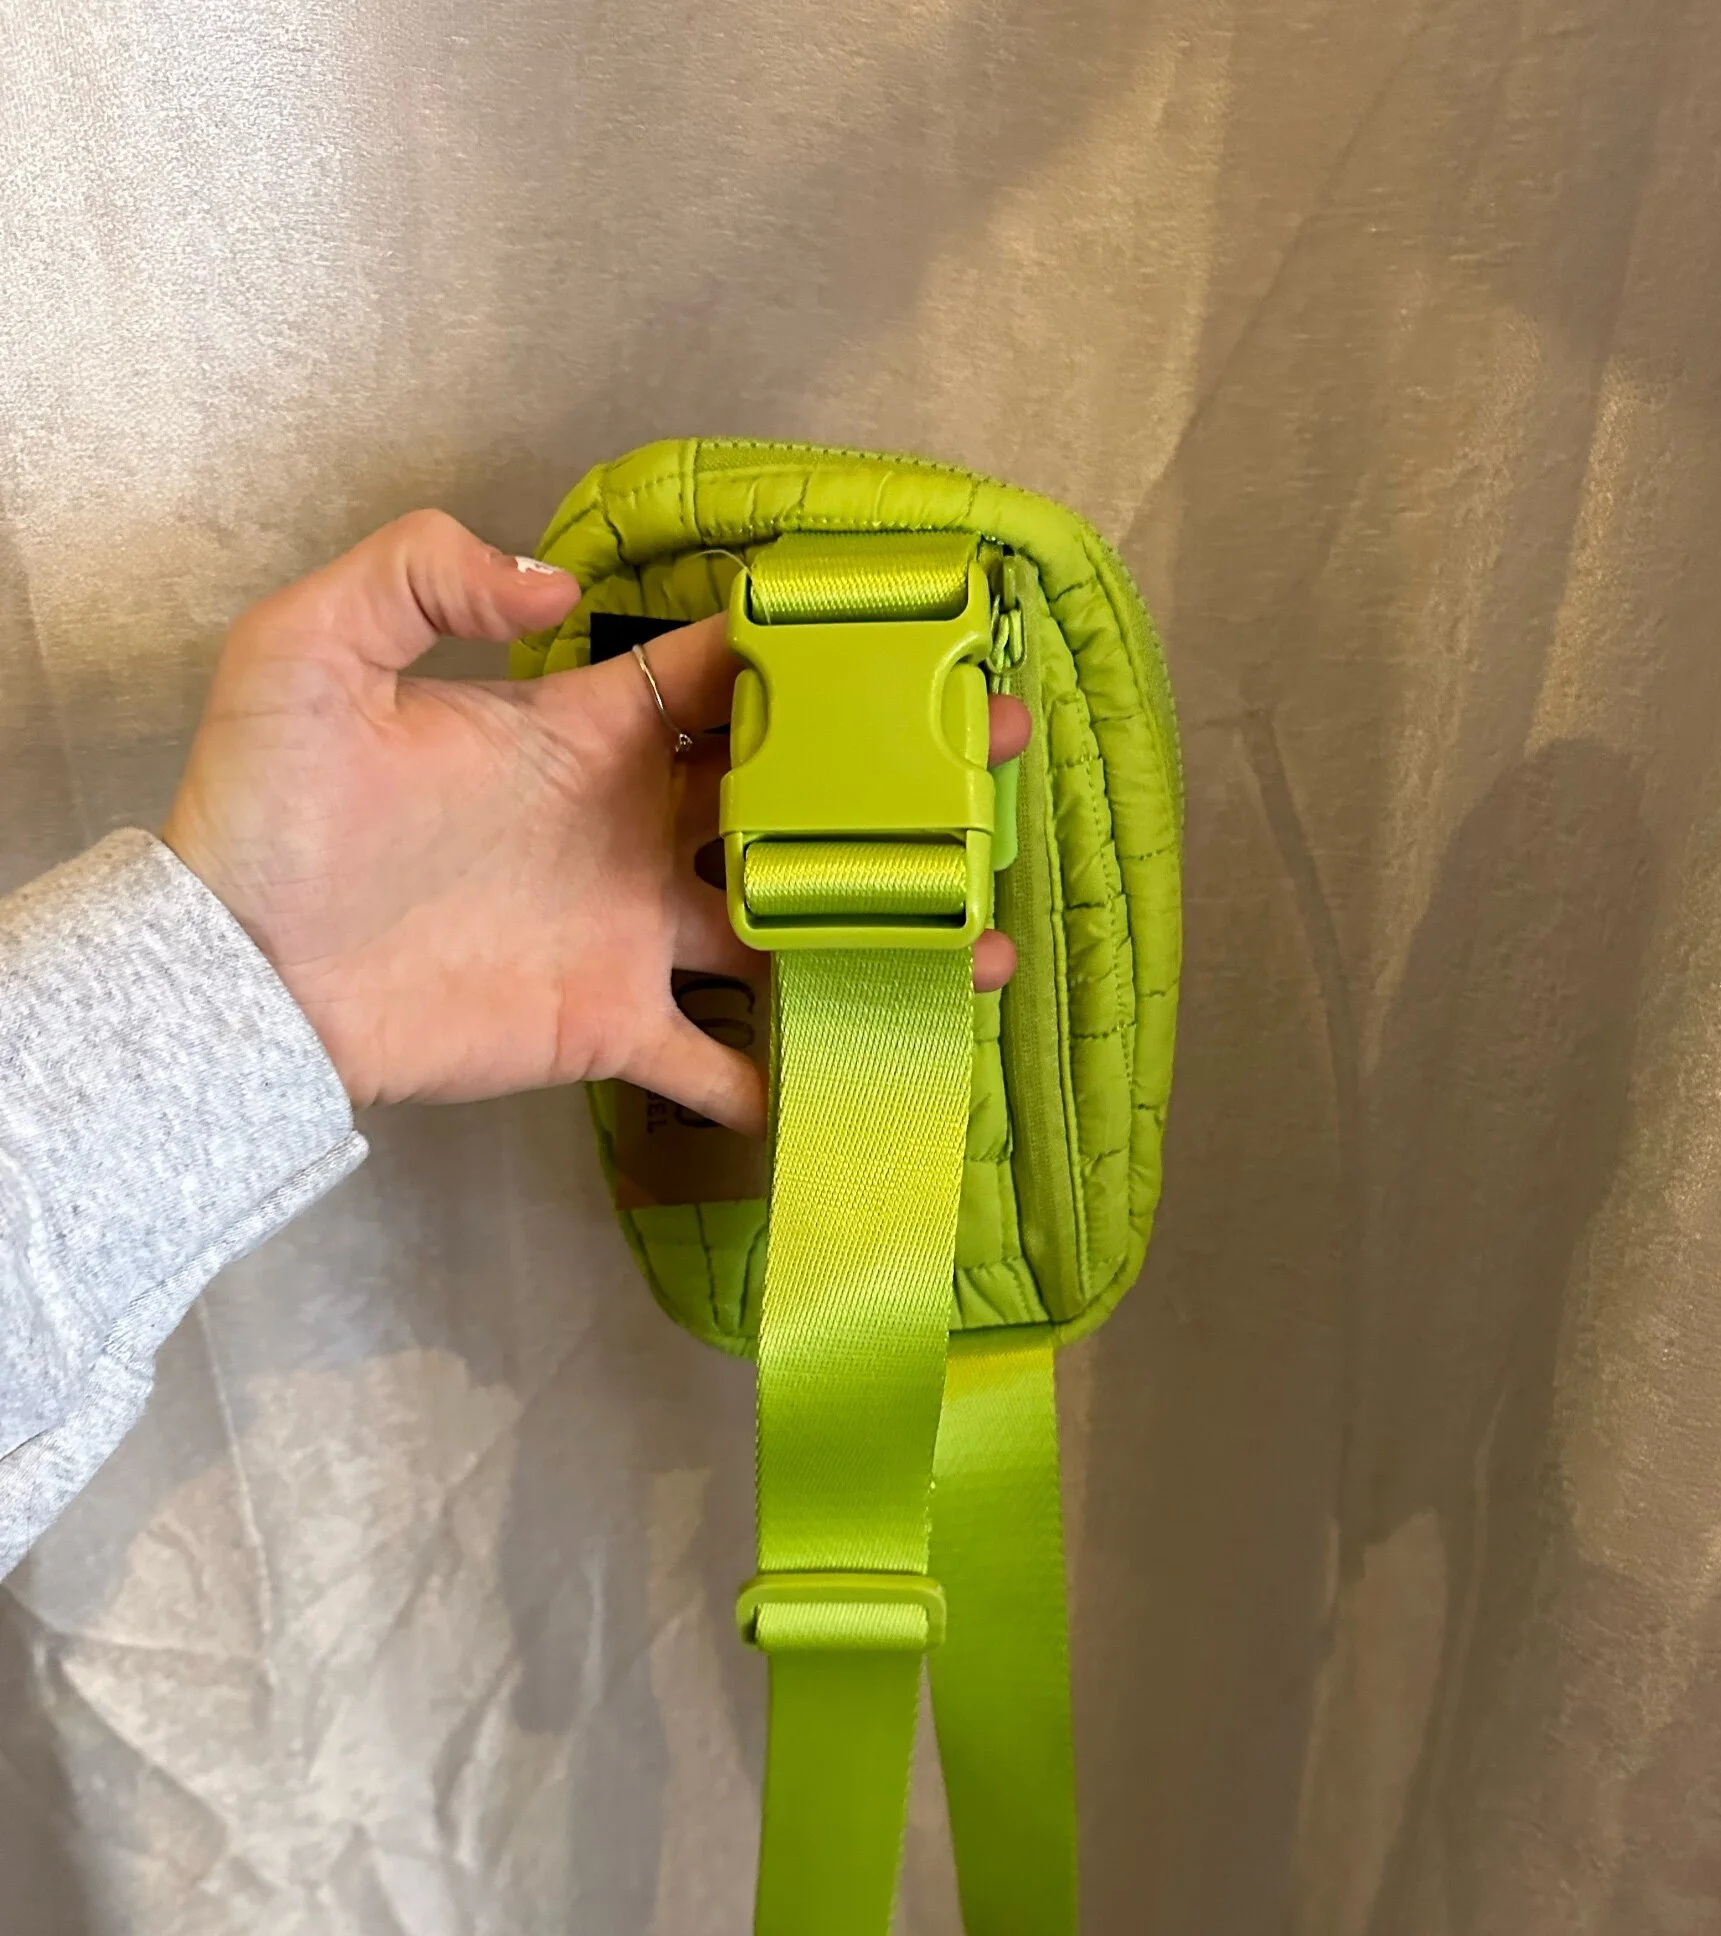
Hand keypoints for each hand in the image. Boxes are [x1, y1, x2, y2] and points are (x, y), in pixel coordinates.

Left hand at [161, 509, 1028, 1133]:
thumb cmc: (268, 803)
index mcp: (582, 732)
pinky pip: (718, 1064)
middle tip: (988, 758)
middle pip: (789, 794)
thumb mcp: (312, 647)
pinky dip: (784, 1084)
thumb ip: (423, 576)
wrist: (242, 969)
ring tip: (979, 940)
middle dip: (888, 777)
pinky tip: (869, 1080)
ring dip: (880, 934)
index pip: (718, 676)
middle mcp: (632, 827)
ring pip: (788, 928)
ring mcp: (633, 933)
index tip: (901, 634)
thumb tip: (556, 582)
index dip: (807, 652)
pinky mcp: (612, 1026)